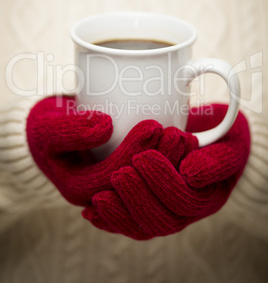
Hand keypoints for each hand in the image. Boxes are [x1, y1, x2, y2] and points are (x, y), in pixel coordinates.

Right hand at [26, 96, 194, 206]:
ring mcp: (115, 191)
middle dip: (159, 162)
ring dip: (170, 167)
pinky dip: (170, 167)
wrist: (49, 137)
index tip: (153, 124)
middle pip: (137, 189)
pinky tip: (185, 147)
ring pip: (150, 192)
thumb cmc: (46, 131)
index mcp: (78, 188)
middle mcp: (100, 196)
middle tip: (176, 133)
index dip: (135, 152)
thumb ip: (70, 129)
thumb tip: (106, 126)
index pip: (113, 176)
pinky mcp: (127, 181)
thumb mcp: (47, 128)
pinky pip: (153, 184)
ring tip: (185, 138)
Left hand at [83, 105, 249, 239]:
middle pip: (161, 220)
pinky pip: (129, 225)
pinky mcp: (147, 210)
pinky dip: (110, 221)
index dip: (163, 181)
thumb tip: (191, 173)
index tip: (144, 156)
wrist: (211, 143)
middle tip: (119, 174)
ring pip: (143, 228)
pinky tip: (92, 212)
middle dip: (138, 198)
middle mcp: (186, 213)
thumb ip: (218, 160)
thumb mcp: (231, 145)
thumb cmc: (221, 142)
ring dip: (120, 214)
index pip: (184, 200)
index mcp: (208, 199)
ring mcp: (166, 213)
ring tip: (99, 198)